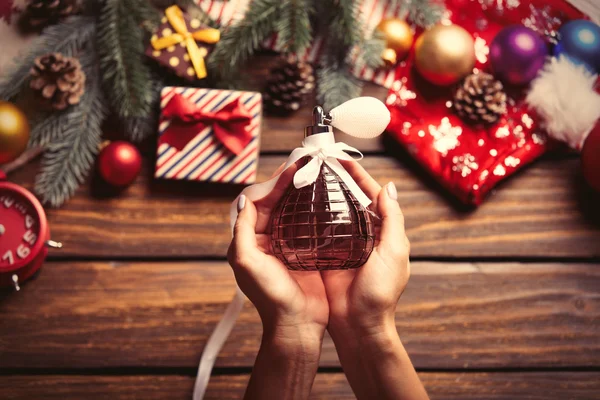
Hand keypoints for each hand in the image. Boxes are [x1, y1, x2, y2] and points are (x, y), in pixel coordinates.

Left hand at [227, 163, 327, 345]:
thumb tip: (243, 200)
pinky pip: (308, 223)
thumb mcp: (246, 262)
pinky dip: (314, 208)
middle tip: (305, 164)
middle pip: (275, 201)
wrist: (297, 325)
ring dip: (301, 191)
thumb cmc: (270, 297)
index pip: (257, 201)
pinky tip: (325, 198)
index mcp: (249, 240)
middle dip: (288, 182)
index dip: (273, 183)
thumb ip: (242, 229)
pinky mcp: (306, 250)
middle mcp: (266, 239)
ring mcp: (287, 244)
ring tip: (315, 174)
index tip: (290, 169)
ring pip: (292, 209)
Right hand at [321, 160, 409, 337]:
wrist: (358, 326)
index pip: (370, 195)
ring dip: (321, 197)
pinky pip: (316, 233)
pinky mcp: (324, 257)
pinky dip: (308, 219)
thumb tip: (390, 187)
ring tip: (305, 179)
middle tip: (318, 164)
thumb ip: (392, 220)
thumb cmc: (380, 294)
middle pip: (349, 201)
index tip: (341, 159)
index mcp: (381, 232)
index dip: (357, 176)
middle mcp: (362, 236)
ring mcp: (342, 246)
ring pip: (331, 214)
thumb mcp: (393, 253)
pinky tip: (297, 206)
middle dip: (336, 182)